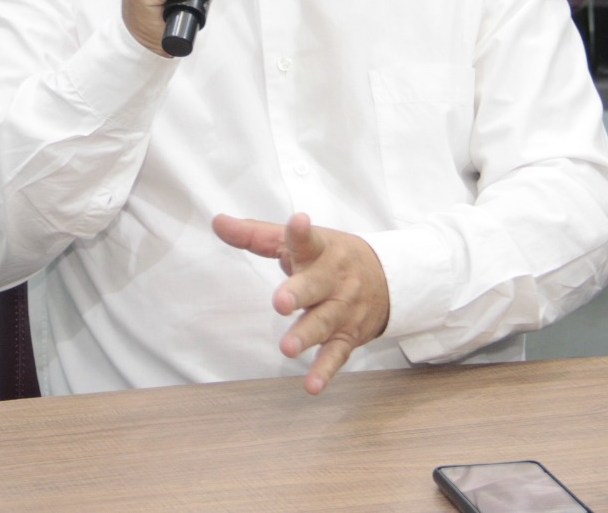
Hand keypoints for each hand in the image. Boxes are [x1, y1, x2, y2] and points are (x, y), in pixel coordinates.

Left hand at [212, 212, 389, 394]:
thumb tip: (218, 222)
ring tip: (287, 349)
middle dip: (299, 293)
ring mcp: (342, 309)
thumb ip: (256, 234)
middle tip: (281, 302)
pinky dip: (325, 371)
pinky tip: (312, 385)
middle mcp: (334, 280)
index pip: (309, 240)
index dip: (301, 232)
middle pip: (315, 285)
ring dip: (305, 336)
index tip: (298, 222)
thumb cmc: (332, 258)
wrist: (390, 280)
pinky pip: (336, 355)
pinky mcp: (348, 336)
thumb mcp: (302, 241)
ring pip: (323, 323)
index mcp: (321, 250)